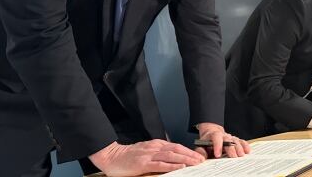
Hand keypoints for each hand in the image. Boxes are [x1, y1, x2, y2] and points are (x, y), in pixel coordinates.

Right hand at [88, 140, 204, 175]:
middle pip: (176, 150)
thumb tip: (171, 159)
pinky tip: (179, 167)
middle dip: (190, 155)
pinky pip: (160, 164)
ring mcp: (149, 155)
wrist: (111, 156)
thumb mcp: (145, 152)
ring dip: (185, 159)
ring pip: (171, 156)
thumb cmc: (127, 156)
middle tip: (201, 160)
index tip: (198, 156)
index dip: (188, 151)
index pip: (176, 147)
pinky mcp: (143, 164)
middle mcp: (154, 147)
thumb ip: (157, 154)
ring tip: (195, 163)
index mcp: (156, 144)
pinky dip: (171, 166)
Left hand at [196, 122, 250, 158]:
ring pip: (236, 140)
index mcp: (214, 135)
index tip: (217, 155)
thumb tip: (201, 158)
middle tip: (233, 156)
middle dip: (231, 148)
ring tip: (241, 155)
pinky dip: (245, 145)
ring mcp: (230, 137)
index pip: (216, 137)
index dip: (217, 145)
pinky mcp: (236, 140)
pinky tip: (247, 151)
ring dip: (239, 148)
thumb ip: (200, 152)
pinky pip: (241, 141)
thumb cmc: (207, 143)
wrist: (212, 135)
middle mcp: (223, 135)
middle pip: (228, 139)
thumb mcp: (201, 146)